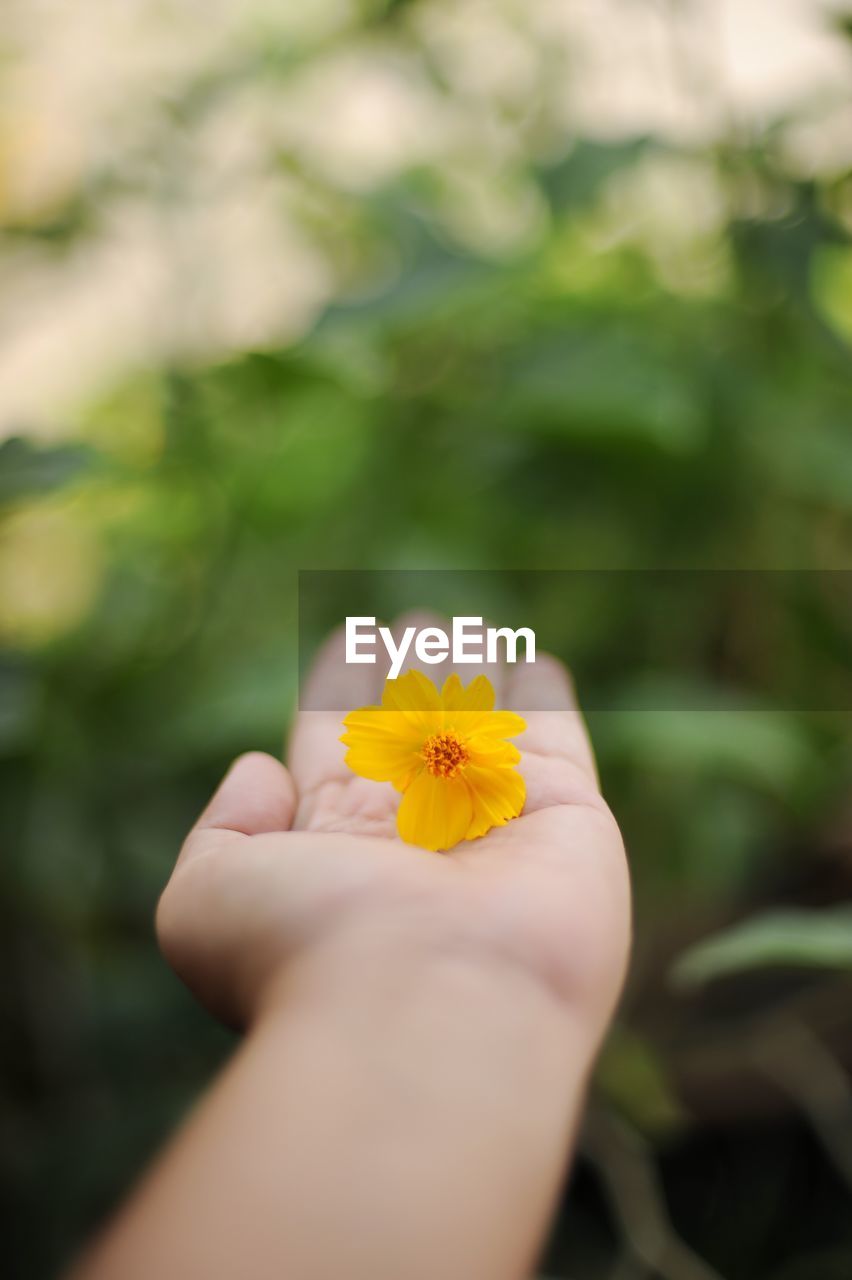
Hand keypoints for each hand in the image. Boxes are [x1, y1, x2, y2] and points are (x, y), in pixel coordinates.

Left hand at [156, 615, 630, 1032]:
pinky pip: (555, 742)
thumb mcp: (206, 898)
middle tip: (413, 625)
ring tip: (461, 628)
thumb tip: (258, 770)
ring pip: (479, 724)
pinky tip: (537, 664)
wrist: (423, 1010)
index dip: (337, 691)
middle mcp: (416, 831)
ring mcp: (492, 825)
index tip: (345, 642)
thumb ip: (223, 828)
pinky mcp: (565, 819)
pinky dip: (547, 702)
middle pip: (409, 729)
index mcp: (335, 842)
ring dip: (470, 674)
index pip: (335, 745)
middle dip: (407, 677)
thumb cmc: (307, 955)